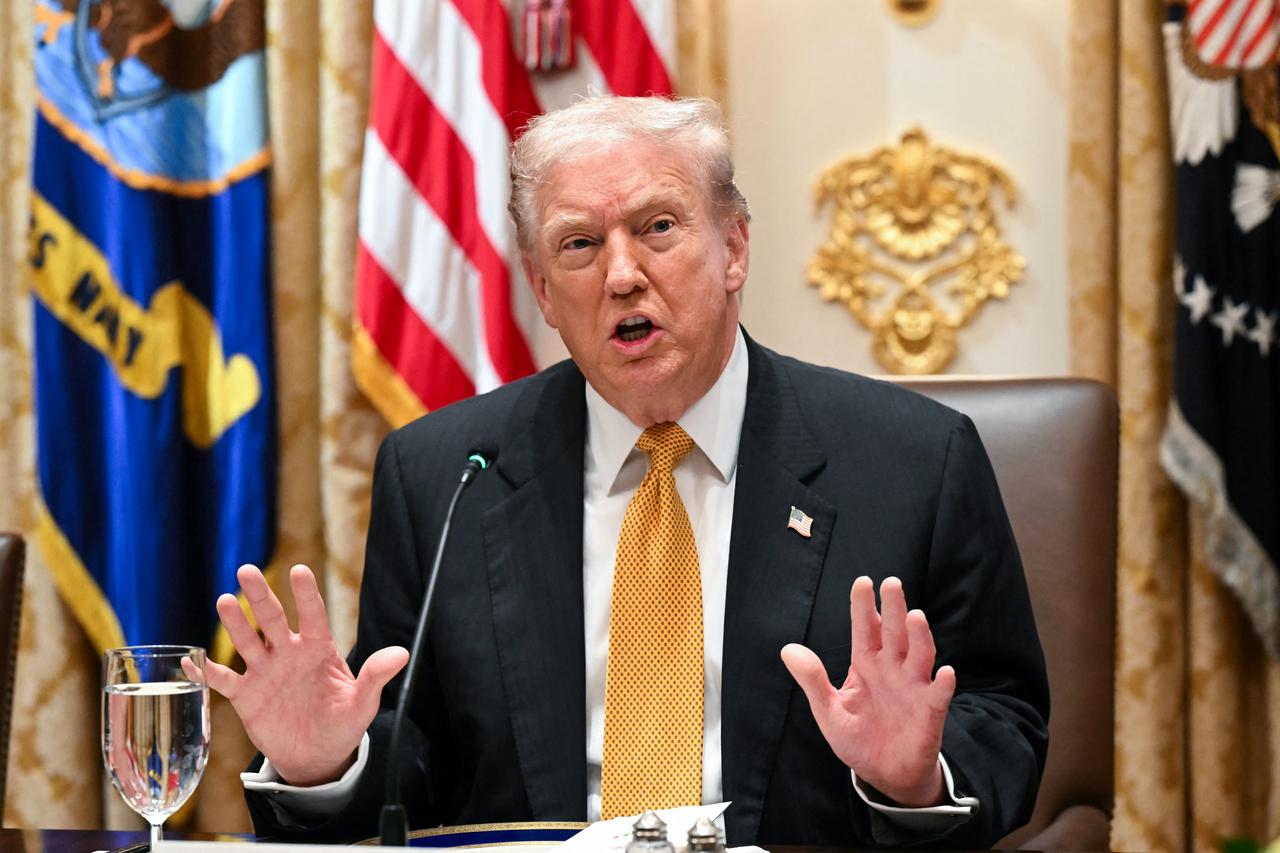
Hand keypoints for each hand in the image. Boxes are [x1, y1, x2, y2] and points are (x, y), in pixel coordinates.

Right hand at [188, 564, 408, 785]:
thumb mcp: (363, 702)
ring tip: (224, 601)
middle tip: (247, 570)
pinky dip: (207, 670)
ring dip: (235, 624)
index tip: (299, 571)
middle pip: (272, 619)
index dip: (306, 595)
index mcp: (318, 649)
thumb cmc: (343, 722)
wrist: (317, 754)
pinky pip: (223, 680)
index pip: (312, 615)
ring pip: (247, 641)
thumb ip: (376, 676)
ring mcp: (265, 672)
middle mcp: (288, 654)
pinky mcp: (246, 695)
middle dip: (260, 596)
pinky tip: (191, 658)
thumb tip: (402, 653)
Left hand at [780, 576, 954, 806]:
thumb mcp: (829, 710)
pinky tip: (944, 672)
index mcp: (866, 664)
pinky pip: (938, 695)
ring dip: (919, 636)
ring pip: (919, 655)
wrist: (884, 774)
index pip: (866, 629)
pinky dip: (943, 684)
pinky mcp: (930, 712)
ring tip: (915, 616)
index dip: (864, 607)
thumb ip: (812, 680)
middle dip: (893, 609)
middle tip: (891, 584)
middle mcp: (893, 669)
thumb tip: (787, 649)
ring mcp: (914, 688)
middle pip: (894, 633)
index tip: (863, 582)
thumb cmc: (858, 738)